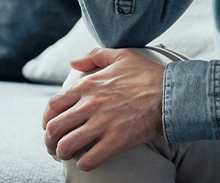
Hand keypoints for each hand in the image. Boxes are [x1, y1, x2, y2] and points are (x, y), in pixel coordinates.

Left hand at [42, 48, 165, 171]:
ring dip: (63, 154)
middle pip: (54, 129)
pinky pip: (88, 160)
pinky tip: (88, 161)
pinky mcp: (116, 141)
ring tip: (69, 156)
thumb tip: (74, 62)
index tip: (51, 127)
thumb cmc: (148, 74)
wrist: (172, 94)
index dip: (47, 120)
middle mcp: (90, 104)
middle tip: (55, 147)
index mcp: (87, 85)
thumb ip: (94, 56)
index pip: (52, 106)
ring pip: (66, 146)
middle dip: (50, 141)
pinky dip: (83, 164)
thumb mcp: (120, 55)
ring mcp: (102, 124)